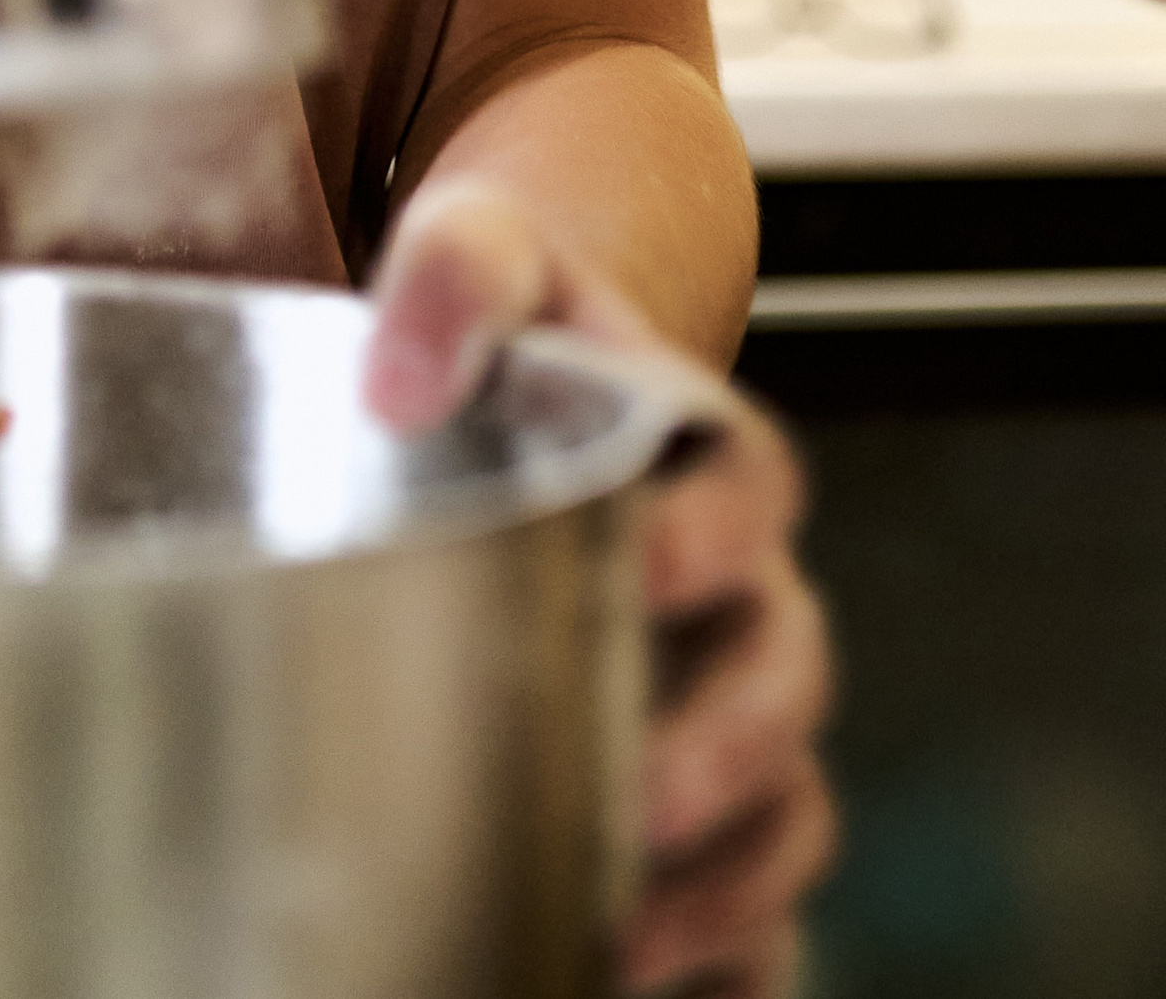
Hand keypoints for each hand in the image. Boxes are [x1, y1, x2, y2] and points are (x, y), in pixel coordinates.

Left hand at [369, 180, 834, 996]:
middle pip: (782, 678)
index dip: (716, 535)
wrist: (499, 385)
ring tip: (620, 933)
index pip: (753, 491)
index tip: (652, 562)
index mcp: (708, 455)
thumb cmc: (502, 332)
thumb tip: (400, 377)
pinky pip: (750, 911)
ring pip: (780, 813)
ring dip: (721, 882)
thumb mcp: (484, 257)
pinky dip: (724, 962)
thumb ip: (455, 280)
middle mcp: (741, 591)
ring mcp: (727, 710)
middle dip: (726, 745)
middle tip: (643, 787)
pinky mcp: (693, 815)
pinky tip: (631, 985)